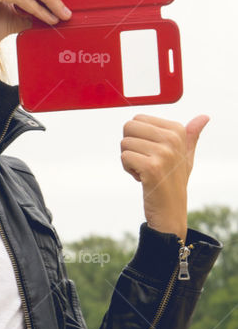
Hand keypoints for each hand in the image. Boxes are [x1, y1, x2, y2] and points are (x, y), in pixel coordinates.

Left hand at [120, 114, 209, 238]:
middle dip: (130, 146)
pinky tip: (142, 178)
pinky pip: (124, 157)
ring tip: (145, 171)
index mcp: (178, 130)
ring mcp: (163, 153)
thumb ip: (190, 135)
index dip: (139, 137)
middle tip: (145, 161)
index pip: (137, 119)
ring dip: (130, 160)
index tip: (153, 153)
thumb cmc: (173, 180)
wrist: (171, 210)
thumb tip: (204, 117)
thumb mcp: (185, 156)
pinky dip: (128, 169)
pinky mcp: (152, 167)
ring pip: (125, 144)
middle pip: (128, 127)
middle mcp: (172, 139)